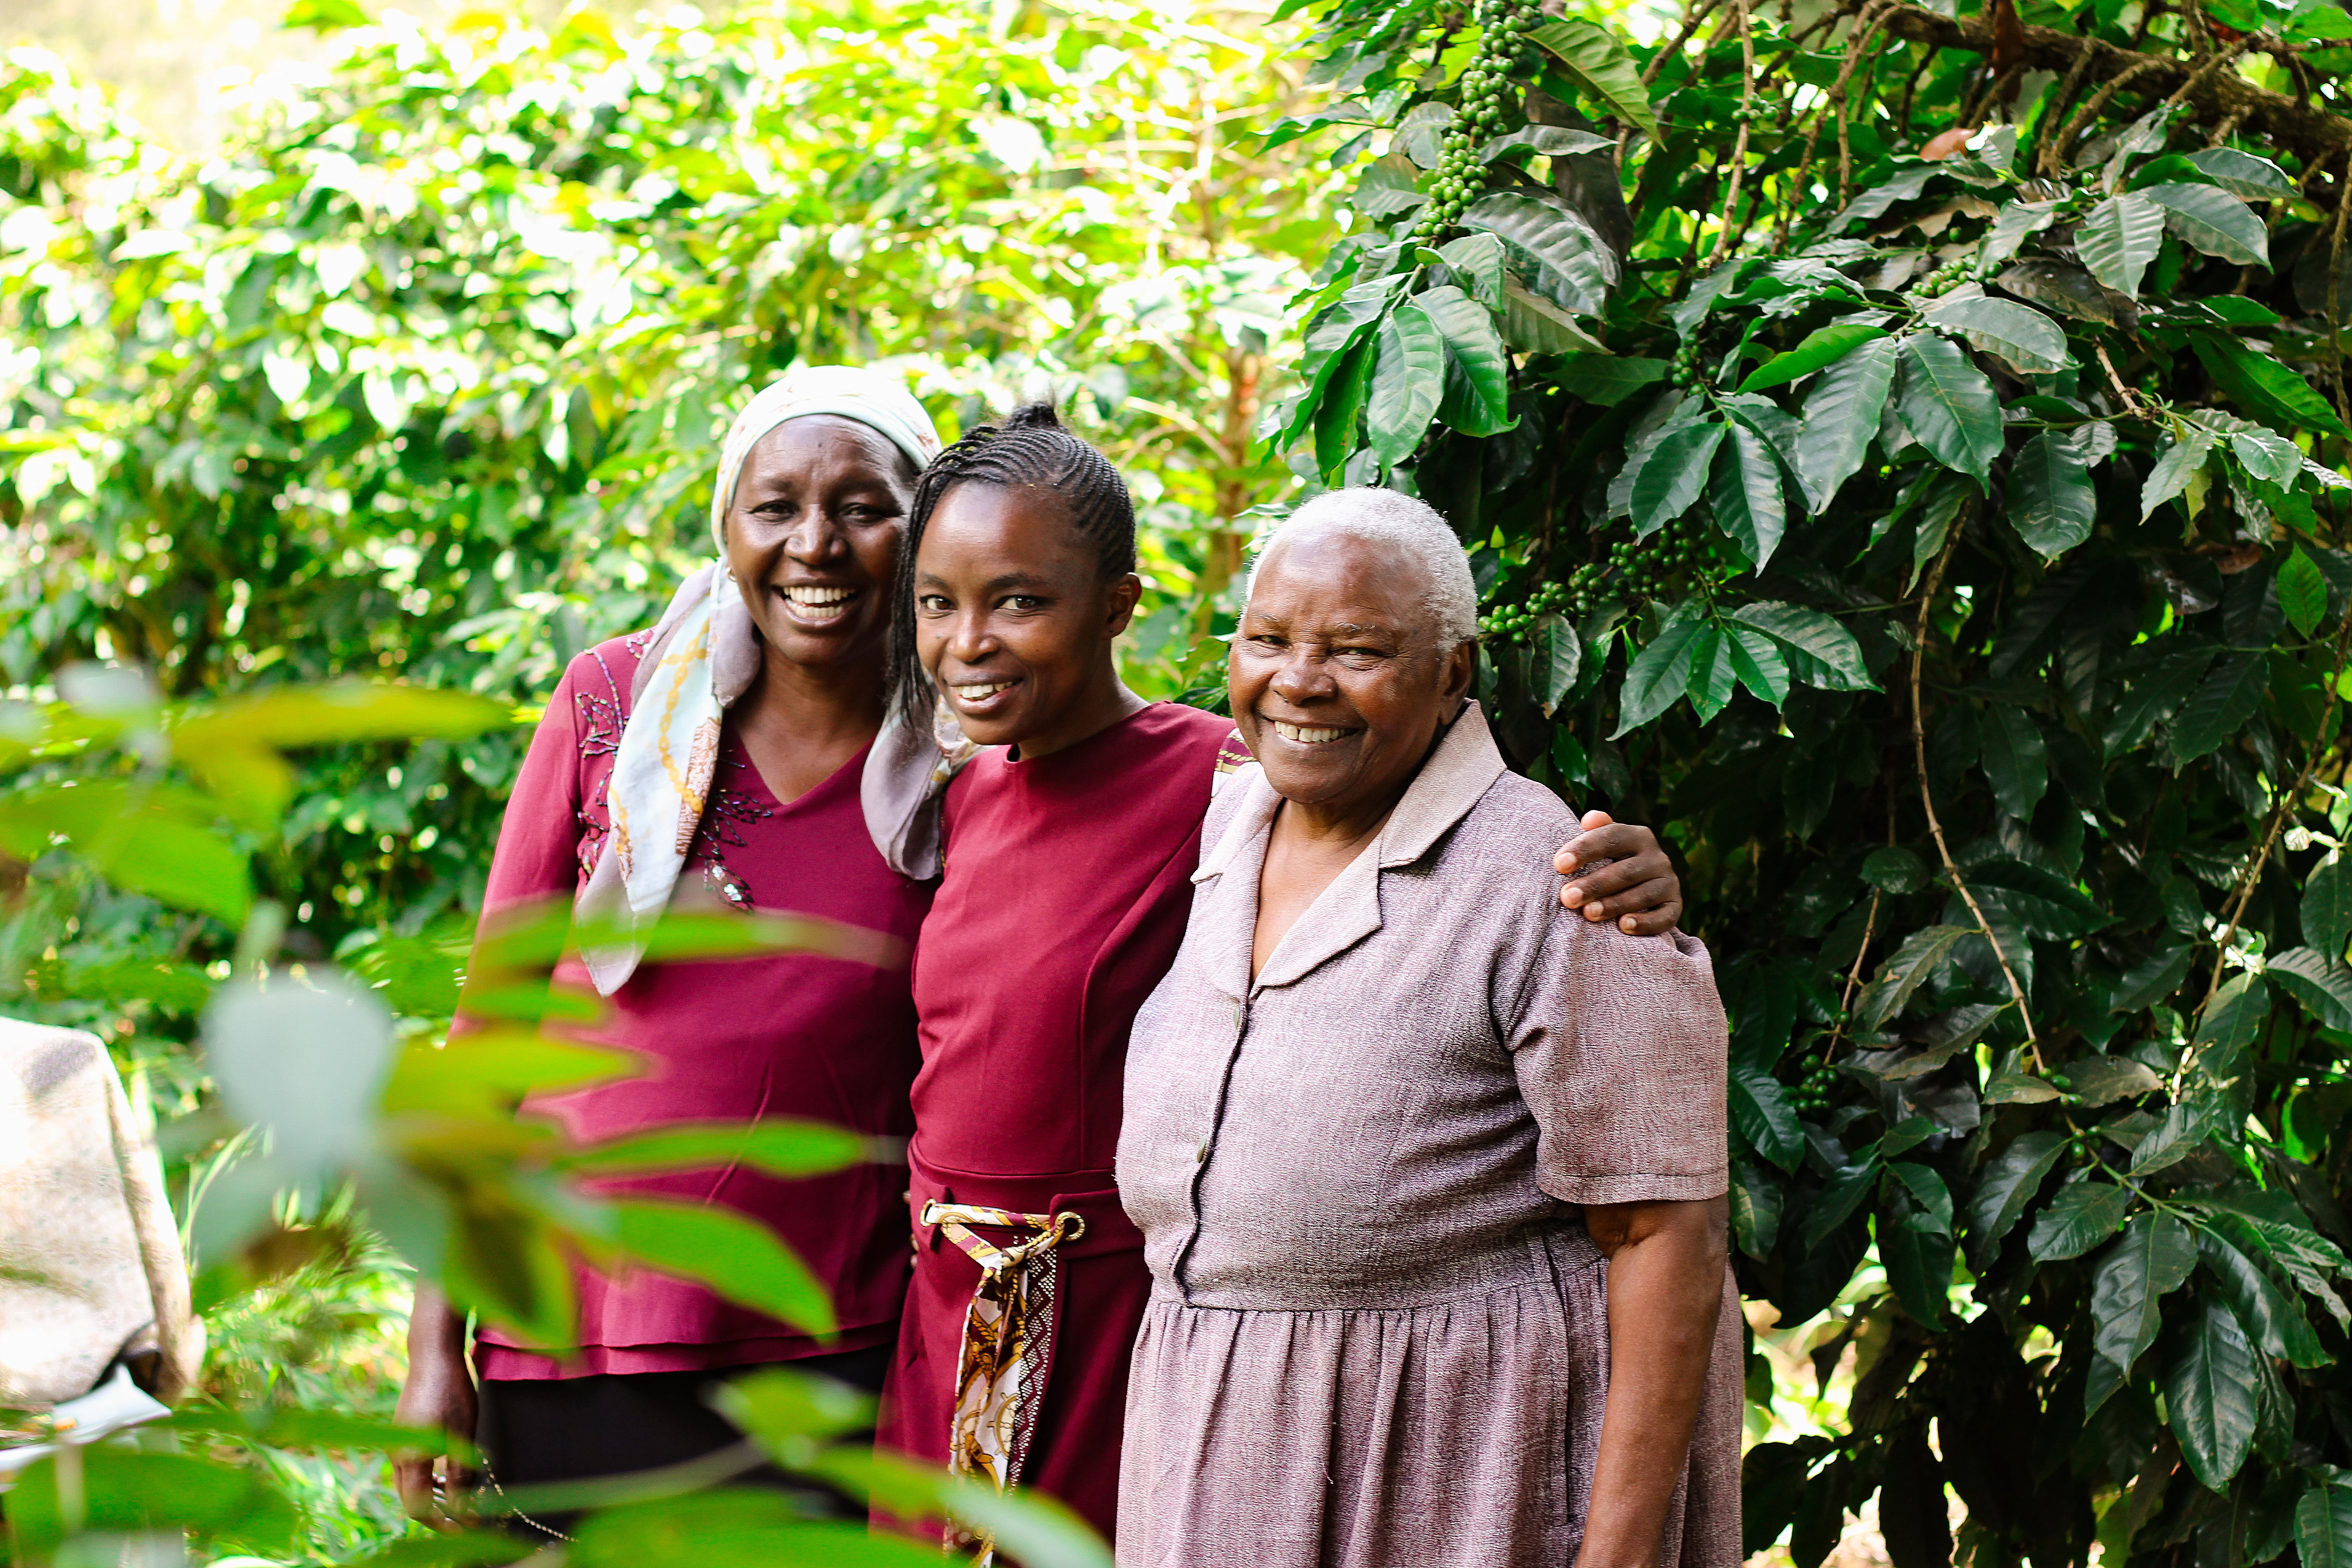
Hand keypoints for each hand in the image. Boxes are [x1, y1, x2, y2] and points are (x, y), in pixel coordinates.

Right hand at [392, 1287, 479, 1530]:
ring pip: (410, 1484)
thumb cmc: (452, 1391)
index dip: (441, 1524)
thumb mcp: (463, 1435)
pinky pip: (410, 1468)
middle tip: (466, 1520)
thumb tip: (464, 1511)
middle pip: (411, 1500)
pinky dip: (428, 1479)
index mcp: (409, 1459)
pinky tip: (449, 1475)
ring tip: (462, 1499)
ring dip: (433, 1496)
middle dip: (437, 1514)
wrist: (433, 1357)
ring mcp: (396, 1444)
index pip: (418, 1508)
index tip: (466, 1529)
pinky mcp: (401, 1435)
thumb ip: (461, 1476)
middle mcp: (396, 1455)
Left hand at [1553, 810, 1682, 935]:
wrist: (1644, 886)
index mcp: (1638, 836)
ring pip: (1643, 894)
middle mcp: (1657, 857)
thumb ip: (1597, 831)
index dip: (1585, 849)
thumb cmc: (1612, 862)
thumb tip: (1589, 819)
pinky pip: (1664, 916)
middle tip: (1567, 897)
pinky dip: (1645, 923)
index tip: (1559, 865)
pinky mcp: (1674, 906)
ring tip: (1588, 914)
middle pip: (1625, 871)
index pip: (1611, 838)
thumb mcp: (1605, 844)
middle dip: (1594, 885)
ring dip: (1614, 905)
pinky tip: (1624, 927)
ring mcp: (1668, 882)